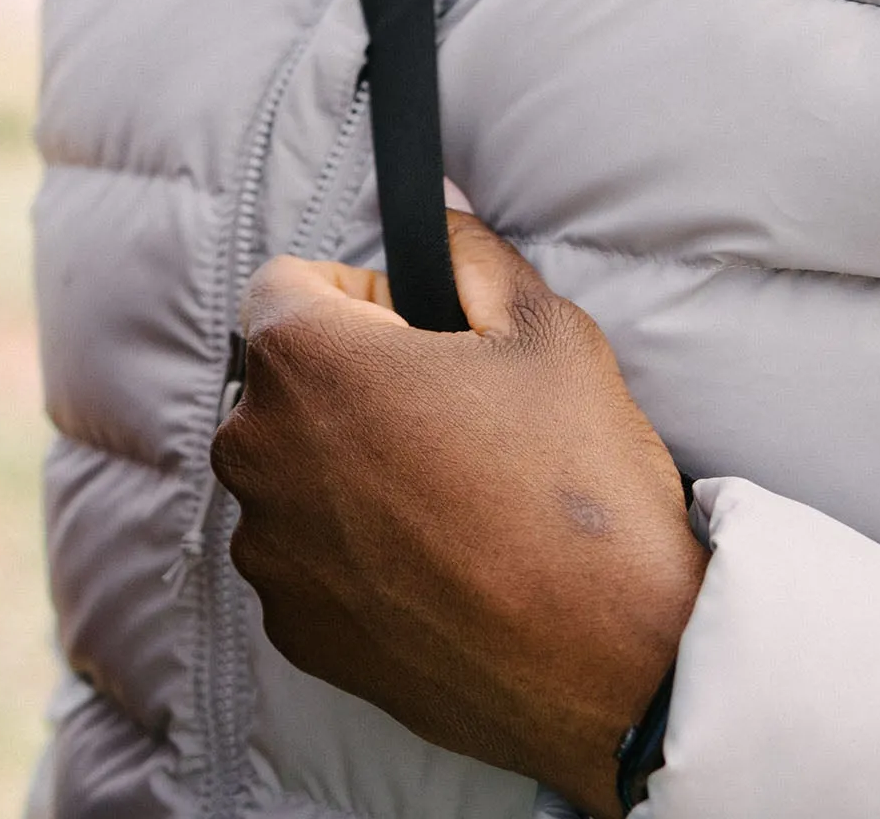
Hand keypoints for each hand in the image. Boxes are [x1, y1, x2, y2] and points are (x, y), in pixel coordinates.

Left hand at [211, 209, 702, 817]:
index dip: (361, 300)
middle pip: (283, 382)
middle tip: (453, 425)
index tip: (423, 339)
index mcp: (297, 357)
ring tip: (454, 505)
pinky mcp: (294, 630)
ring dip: (347, 473)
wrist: (626, 669)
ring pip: (292, 473)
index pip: (288, 284)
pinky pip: (307, 561)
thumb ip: (468, 251)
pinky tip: (439, 570)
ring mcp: (269, 551)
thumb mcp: (544, 328)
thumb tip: (436, 209)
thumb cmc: (581, 487)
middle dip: (350, 385)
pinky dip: (354, 556)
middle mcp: (254, 449)